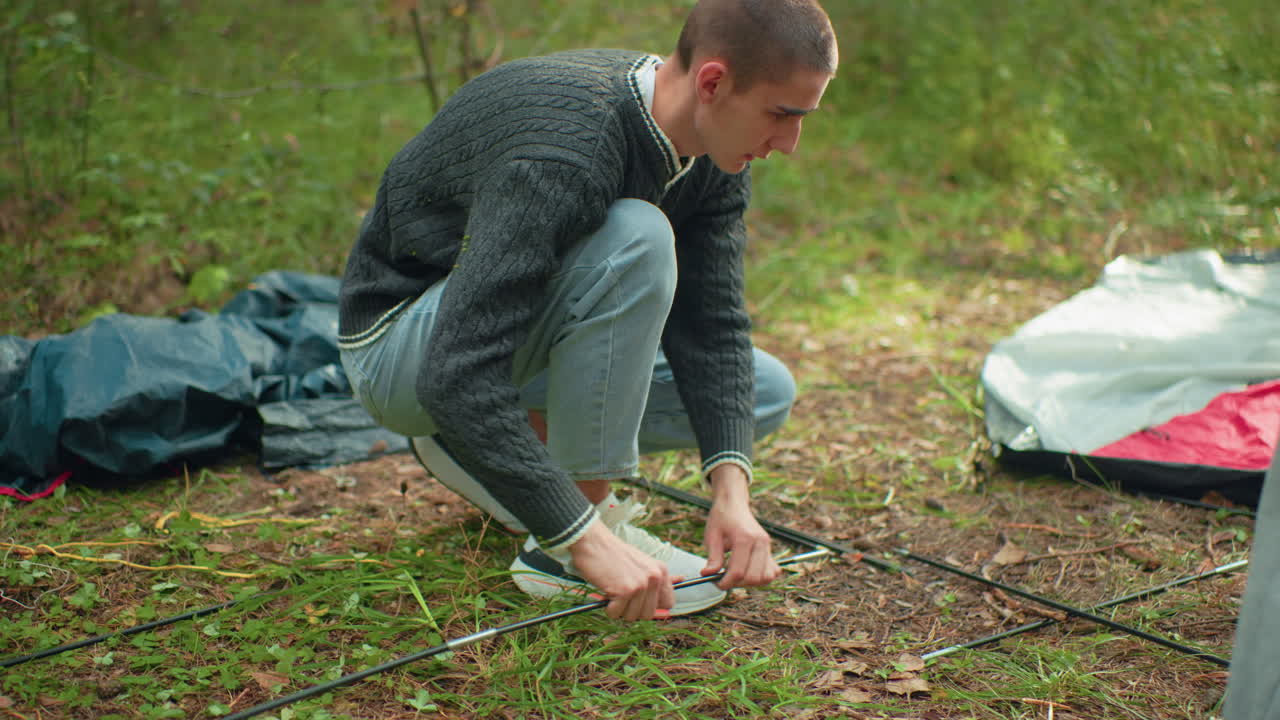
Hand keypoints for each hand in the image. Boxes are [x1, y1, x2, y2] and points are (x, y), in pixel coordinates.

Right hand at [569, 520, 673, 620]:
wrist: (593, 542)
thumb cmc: (613, 554)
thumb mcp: (641, 563)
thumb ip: (655, 579)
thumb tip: (677, 587)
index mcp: (661, 570)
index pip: (669, 603)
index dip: (653, 606)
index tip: (640, 602)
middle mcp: (655, 577)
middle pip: (648, 614)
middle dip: (632, 610)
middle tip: (622, 595)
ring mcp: (641, 584)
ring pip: (632, 616)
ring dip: (619, 608)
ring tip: (613, 589)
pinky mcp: (625, 591)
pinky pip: (616, 614)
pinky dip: (608, 607)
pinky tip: (606, 590)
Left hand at [702, 465, 779, 589]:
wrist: (733, 503)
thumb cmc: (721, 518)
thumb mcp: (712, 536)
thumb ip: (713, 557)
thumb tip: (708, 575)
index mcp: (744, 538)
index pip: (737, 572)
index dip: (725, 582)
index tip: (716, 583)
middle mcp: (759, 542)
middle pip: (753, 577)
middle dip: (738, 584)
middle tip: (725, 579)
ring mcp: (767, 545)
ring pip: (766, 577)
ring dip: (751, 582)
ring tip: (737, 575)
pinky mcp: (769, 548)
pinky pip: (772, 571)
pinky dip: (762, 576)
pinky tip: (748, 571)